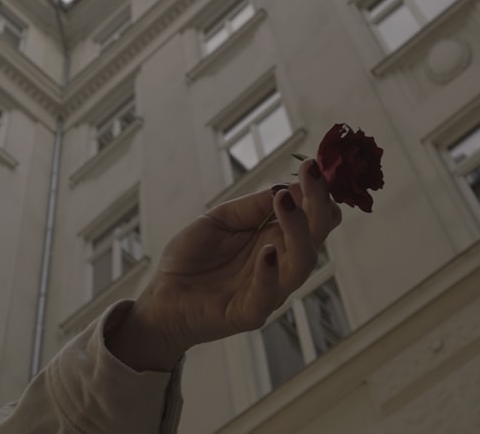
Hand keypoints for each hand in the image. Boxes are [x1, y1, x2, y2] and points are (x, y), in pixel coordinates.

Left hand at [106, 159, 342, 371]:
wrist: (162, 298)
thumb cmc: (192, 258)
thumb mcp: (219, 219)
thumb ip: (252, 206)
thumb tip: (287, 186)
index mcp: (276, 239)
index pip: (312, 217)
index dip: (317, 193)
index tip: (314, 166)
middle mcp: (280, 263)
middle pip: (314, 236)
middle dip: (317, 204)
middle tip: (312, 175)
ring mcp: (269, 290)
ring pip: (300, 264)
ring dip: (298, 231)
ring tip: (286, 201)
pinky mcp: (248, 313)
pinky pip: (267, 295)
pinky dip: (269, 274)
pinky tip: (267, 251)